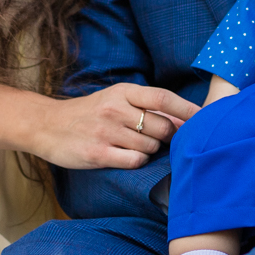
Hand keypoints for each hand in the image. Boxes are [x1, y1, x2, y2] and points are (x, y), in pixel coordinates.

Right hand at [39, 84, 199, 170]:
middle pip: (162, 128)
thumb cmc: (89, 113)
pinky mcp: (97, 153)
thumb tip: (187, 119)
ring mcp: (106, 132)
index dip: (188, 110)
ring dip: (149, 151)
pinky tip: (124, 157)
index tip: (207, 119)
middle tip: (156, 139)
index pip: (164, 98)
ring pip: (150, 147)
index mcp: (123, 91)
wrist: (47, 126)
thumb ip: (146, 106)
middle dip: (168, 137)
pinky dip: (136, 162)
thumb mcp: (115, 99)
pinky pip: (134, 162)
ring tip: (131, 146)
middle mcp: (115, 109)